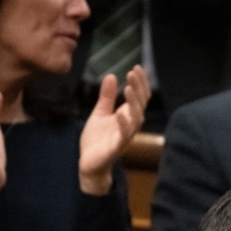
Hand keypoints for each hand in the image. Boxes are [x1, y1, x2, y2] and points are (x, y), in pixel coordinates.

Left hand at [79, 66, 149, 194]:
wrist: (89, 163)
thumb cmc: (97, 139)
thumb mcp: (100, 113)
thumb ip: (107, 96)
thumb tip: (111, 76)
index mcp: (127, 116)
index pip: (139, 96)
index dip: (140, 82)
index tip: (137, 67)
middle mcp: (130, 125)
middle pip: (140, 104)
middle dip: (139, 88)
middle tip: (133, 72)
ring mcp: (125, 136)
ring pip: (136, 118)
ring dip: (134, 103)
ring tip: (129, 87)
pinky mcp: (117, 147)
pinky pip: (124, 135)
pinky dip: (123, 124)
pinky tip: (119, 113)